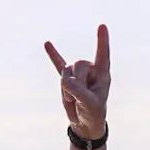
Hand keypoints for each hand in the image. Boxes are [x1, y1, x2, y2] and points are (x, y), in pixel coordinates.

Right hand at [44, 24, 110, 138]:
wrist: (85, 123)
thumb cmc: (93, 112)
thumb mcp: (89, 103)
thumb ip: (78, 90)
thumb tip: (65, 77)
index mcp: (102, 74)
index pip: (103, 55)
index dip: (102, 41)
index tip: (102, 26)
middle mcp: (91, 70)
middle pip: (79, 64)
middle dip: (76, 82)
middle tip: (79, 98)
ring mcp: (78, 74)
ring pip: (66, 71)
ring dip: (67, 89)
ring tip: (73, 99)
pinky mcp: (67, 79)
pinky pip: (58, 64)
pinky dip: (53, 55)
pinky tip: (47, 44)